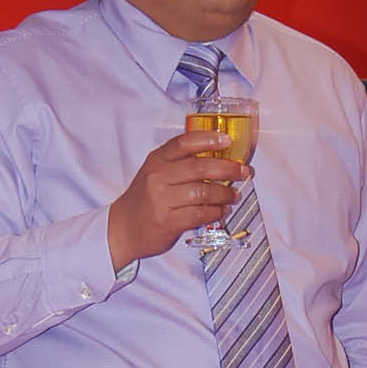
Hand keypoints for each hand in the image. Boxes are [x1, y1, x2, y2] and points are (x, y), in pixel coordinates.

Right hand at [108, 130, 247, 270]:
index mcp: (156, 160)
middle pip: (199, 167)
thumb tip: (219, 158)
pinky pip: (200, 214)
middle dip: (227, 169)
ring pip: (203, 192)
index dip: (208, 139)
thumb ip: (179, 164)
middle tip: (243, 171)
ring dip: (224, 193)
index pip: (183, 143)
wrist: (123, 228)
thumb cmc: (144, 199)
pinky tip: (222, 210)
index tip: (227, 140)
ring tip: (233, 195)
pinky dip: (216, 211)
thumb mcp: (155, 173)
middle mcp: (157, 177)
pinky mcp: (168, 221)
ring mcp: (162, 200)